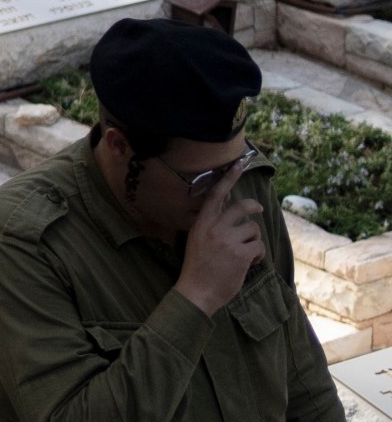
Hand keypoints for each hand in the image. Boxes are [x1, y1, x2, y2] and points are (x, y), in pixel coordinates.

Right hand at [175, 156, 265, 315]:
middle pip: (241, 207)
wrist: (197, 291)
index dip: (229, 179)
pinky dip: (257, 256)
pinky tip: (248, 264)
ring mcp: (228, 240)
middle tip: (257, 210)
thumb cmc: (198, 267)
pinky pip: (259, 247)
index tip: (239, 164)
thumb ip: (212, 226)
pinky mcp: (241, 254)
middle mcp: (214, 228)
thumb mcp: (198, 240)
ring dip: (253, 241)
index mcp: (201, 223)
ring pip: (253, 230)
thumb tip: (232, 212)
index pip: (216, 195)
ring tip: (245, 254)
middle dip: (253, 207)